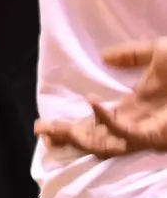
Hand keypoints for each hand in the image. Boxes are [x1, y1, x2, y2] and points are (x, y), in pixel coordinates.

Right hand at [36, 39, 166, 156]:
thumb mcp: (157, 53)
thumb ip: (131, 54)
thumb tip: (104, 56)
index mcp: (136, 109)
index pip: (97, 126)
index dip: (71, 127)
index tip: (46, 124)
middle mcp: (136, 124)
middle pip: (94, 139)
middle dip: (66, 137)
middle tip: (41, 130)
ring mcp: (145, 131)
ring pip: (104, 145)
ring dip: (78, 138)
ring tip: (56, 127)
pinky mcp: (154, 134)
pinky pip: (125, 133)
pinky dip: (106, 120)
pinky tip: (91, 102)